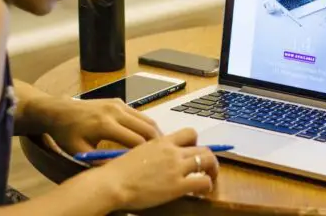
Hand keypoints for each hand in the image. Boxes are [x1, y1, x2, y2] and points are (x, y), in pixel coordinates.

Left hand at [37, 97, 161, 155]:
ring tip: (158, 147)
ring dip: (154, 132)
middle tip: (162, 155)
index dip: (145, 153)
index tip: (151, 164)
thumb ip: (100, 160)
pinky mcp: (119, 101)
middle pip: (146, 128)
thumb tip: (121, 168)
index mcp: (105, 125)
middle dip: (156, 142)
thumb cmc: (67, 134)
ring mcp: (118, 104)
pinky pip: (138, 114)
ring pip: (145, 119)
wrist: (59, 111)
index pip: (135, 141)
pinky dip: (145, 125)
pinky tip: (146, 136)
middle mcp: (115, 112)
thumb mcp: (79, 151)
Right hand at [98, 128, 219, 209]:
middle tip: (206, 168)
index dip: (196, 142)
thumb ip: (152, 151)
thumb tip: (157, 158)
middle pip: (203, 148)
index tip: (193, 151)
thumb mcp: (137, 152)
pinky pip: (203, 181)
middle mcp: (172, 151)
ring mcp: (177, 167)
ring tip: (209, 179)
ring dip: (212, 170)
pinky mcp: (178, 185)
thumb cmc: (118, 171)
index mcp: (162, 141)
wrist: (113, 183)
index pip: (189, 133)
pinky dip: (208, 185)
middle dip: (208, 158)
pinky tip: (202, 192)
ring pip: (208, 161)